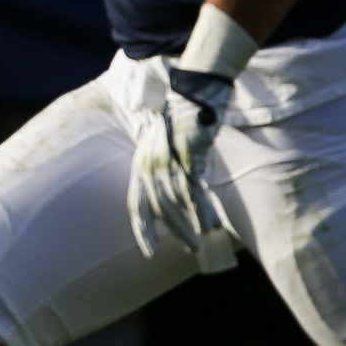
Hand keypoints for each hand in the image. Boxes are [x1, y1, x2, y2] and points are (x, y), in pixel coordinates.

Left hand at [128, 66, 234, 266]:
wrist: (190, 93)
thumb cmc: (179, 122)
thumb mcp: (162, 147)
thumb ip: (163, 171)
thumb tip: (173, 196)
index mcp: (140, 165)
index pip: (136, 204)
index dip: (142, 229)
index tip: (149, 252)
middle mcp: (149, 166)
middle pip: (157, 208)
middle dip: (170, 232)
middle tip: (185, 250)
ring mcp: (168, 161)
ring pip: (176, 202)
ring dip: (188, 225)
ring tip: (200, 242)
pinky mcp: (187, 155)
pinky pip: (193, 189)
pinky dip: (201, 209)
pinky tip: (209, 225)